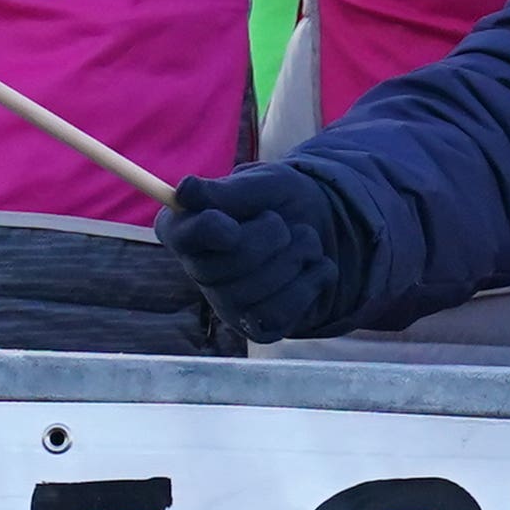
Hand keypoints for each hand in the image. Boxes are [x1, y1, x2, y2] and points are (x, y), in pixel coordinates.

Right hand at [158, 162, 356, 343]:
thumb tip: (185, 190)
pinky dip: (311, 281)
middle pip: (226, 265)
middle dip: (270, 236)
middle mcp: (198, 271)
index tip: (232, 224)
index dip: (210, 230)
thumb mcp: (262, 182)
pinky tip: (313, 267)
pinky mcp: (258, 327)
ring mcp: (227, 305)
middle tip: (282, 225)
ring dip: (297, 256)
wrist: (326, 226)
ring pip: (259, 289)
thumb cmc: (282, 200)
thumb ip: (227, 191)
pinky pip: (282, 310)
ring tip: (305, 241)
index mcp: (186, 229)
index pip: (183, 236)